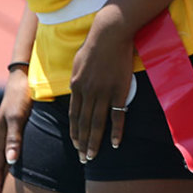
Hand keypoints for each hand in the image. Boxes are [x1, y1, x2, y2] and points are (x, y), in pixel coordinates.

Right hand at [0, 66, 32, 192]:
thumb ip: (15, 139)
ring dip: (4, 172)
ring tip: (6, 186)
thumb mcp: (18, 117)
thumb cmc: (22, 96)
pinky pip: (9, 148)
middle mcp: (1, 136)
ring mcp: (6, 130)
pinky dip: (10, 160)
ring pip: (3, 157)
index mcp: (0, 137)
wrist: (23, 76)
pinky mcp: (14, 124)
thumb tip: (11, 162)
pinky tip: (16, 162)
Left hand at [68, 4, 135, 162]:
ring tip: (92, 157)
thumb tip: (75, 89)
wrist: (110, 33)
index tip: (75, 145)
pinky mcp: (119, 91)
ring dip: (94, 142)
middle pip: (83, 123)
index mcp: (76, 86)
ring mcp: (103, 93)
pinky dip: (115, 131)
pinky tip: (115, 144)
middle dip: (82, 143)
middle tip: (83, 159)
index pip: (73, 115)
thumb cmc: (95, 44)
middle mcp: (87, 92)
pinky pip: (116, 116)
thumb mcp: (78, 62)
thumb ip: (77, 78)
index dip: (74, 132)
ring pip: (96, 123)